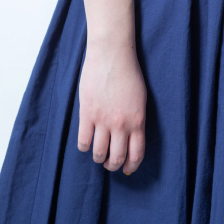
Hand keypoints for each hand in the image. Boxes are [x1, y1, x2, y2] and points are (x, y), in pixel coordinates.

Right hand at [77, 41, 146, 174]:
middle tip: (109, 163)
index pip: (136, 154)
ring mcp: (103, 120)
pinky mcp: (87, 114)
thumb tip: (130, 137)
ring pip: (98, 153)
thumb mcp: (140, 99)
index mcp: (137, 120)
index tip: (127, 169)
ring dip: (98, 157)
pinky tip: (86, 142)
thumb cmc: (128, 73)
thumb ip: (135, 119)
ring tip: (98, 154)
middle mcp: (121, 124)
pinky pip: (83, 141)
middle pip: (116, 158)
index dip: (131, 166)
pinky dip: (84, 147)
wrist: (112, 54)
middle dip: (113, 165)